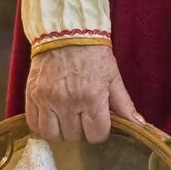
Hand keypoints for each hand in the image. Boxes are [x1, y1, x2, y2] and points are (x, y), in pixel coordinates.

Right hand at [25, 44, 142, 143]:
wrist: (68, 32)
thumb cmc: (94, 54)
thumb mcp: (113, 76)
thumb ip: (124, 104)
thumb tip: (138, 124)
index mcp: (92, 98)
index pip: (97, 135)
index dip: (100, 130)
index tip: (100, 120)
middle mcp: (68, 103)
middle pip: (74, 137)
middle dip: (82, 130)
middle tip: (84, 115)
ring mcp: (47, 101)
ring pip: (53, 136)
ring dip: (62, 131)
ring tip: (68, 117)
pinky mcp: (31, 96)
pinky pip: (34, 125)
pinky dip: (43, 125)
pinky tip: (52, 116)